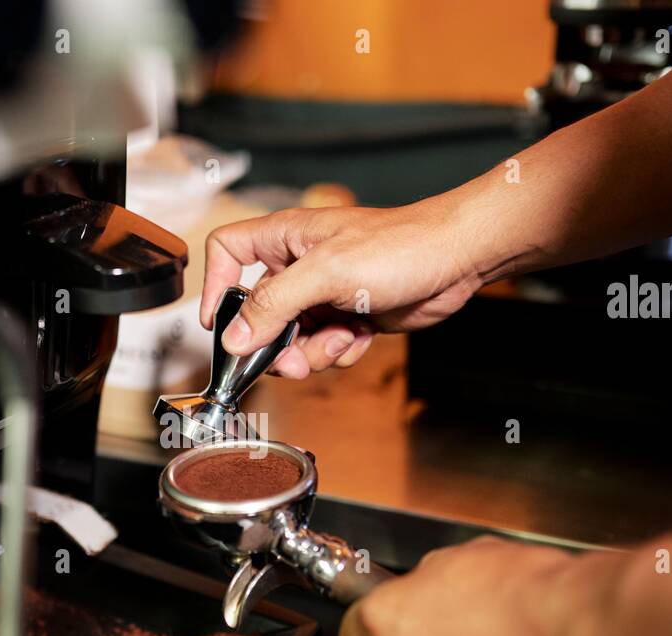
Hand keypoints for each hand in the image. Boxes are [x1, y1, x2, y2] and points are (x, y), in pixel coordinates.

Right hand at [200, 198, 484, 378]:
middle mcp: (299, 266)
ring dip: (312, 352)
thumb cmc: (400, 246)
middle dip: (275, 343)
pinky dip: (339, 350)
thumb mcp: (326, 273)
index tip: (219, 323)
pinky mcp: (347, 317)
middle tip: (291, 361)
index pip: (227, 251)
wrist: (456, 259)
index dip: (215, 285)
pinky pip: (323, 348)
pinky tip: (361, 336)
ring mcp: (323, 294)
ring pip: (292, 339)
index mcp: (284, 239)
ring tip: (340, 340)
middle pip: (258, 313)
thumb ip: (274, 304)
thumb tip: (234, 336)